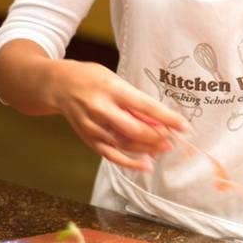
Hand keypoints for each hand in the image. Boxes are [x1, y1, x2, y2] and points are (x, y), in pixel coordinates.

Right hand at [50, 60, 189, 171]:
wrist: (58, 85)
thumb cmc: (92, 78)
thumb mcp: (115, 80)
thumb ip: (134, 101)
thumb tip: (159, 120)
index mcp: (112, 88)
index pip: (145, 106)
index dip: (167, 118)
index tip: (184, 126)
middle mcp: (101, 108)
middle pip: (135, 130)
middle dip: (158, 138)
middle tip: (173, 140)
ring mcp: (93, 126)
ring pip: (125, 144)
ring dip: (147, 149)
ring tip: (162, 149)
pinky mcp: (88, 139)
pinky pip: (112, 155)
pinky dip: (130, 162)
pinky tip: (145, 164)